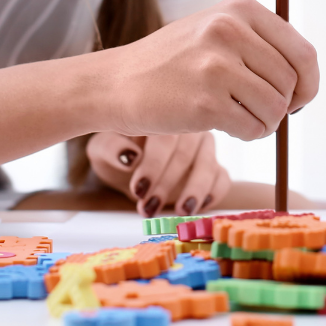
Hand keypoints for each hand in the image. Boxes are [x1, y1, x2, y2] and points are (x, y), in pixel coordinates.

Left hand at [86, 131, 231, 216]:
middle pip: (187, 153)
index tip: (139, 189)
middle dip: (167, 184)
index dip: (154, 165)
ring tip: (179, 211)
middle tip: (148, 207)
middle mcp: (189, 126)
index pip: (165, 137)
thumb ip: (111, 148)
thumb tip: (129, 157)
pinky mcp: (214, 167)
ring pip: (208, 165)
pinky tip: (197, 207)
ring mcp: (204, 146)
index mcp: (162, 114)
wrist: (126, 163)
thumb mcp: (103, 149)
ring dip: (193, 191)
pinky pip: (222, 178)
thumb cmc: (116, 150)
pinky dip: (213, 193)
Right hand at [100, 0, 318, 141]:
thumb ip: (262, 45)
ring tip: (238, 116)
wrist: (117, 82)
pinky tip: (223, 124)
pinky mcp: (205, 102)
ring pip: (276, 108)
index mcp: (241, 8)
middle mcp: (230, 30)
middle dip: (283, 106)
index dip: (308, 83)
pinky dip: (247, 134)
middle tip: (259, 111)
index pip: (303, 53)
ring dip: (264, 122)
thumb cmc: (175, 62)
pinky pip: (253, 128)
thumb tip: (308, 80)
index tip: (298, 98)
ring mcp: (217, 65)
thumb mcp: (217, 31)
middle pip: (291, 83)